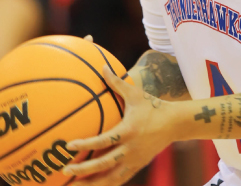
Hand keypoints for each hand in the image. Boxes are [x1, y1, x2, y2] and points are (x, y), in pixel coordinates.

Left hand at [63, 65, 174, 184]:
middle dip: (84, 170)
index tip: (69, 145)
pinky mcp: (138, 166)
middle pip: (104, 164)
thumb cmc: (153, 106)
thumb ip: (117, 82)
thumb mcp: (135, 94)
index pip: (103, 141)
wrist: (175, 124)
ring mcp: (135, 160)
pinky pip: (119, 180)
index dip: (86, 144)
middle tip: (65, 169)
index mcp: (128, 131)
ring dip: (92, 184)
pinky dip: (105, 184)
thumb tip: (103, 66)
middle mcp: (130, 149)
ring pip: (111, 178)